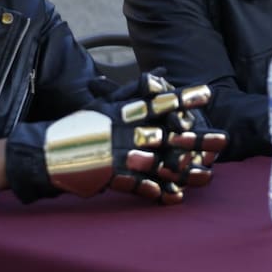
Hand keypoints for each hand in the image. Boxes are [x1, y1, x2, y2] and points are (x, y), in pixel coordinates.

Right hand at [5, 73, 227, 204]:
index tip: (208, 92)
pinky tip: (177, 198)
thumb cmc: (81, 126)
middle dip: (197, 138)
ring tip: (209, 174)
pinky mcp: (113, 177)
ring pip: (160, 164)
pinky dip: (158, 192)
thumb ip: (134, 91)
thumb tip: (160, 73)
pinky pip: (141, 186)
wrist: (48, 152)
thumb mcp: (106, 104)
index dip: (185, 97)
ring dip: (186, 170)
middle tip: (222, 139)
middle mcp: (125, 133)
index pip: (159, 102)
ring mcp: (120, 156)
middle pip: (168, 135)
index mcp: (124, 112)